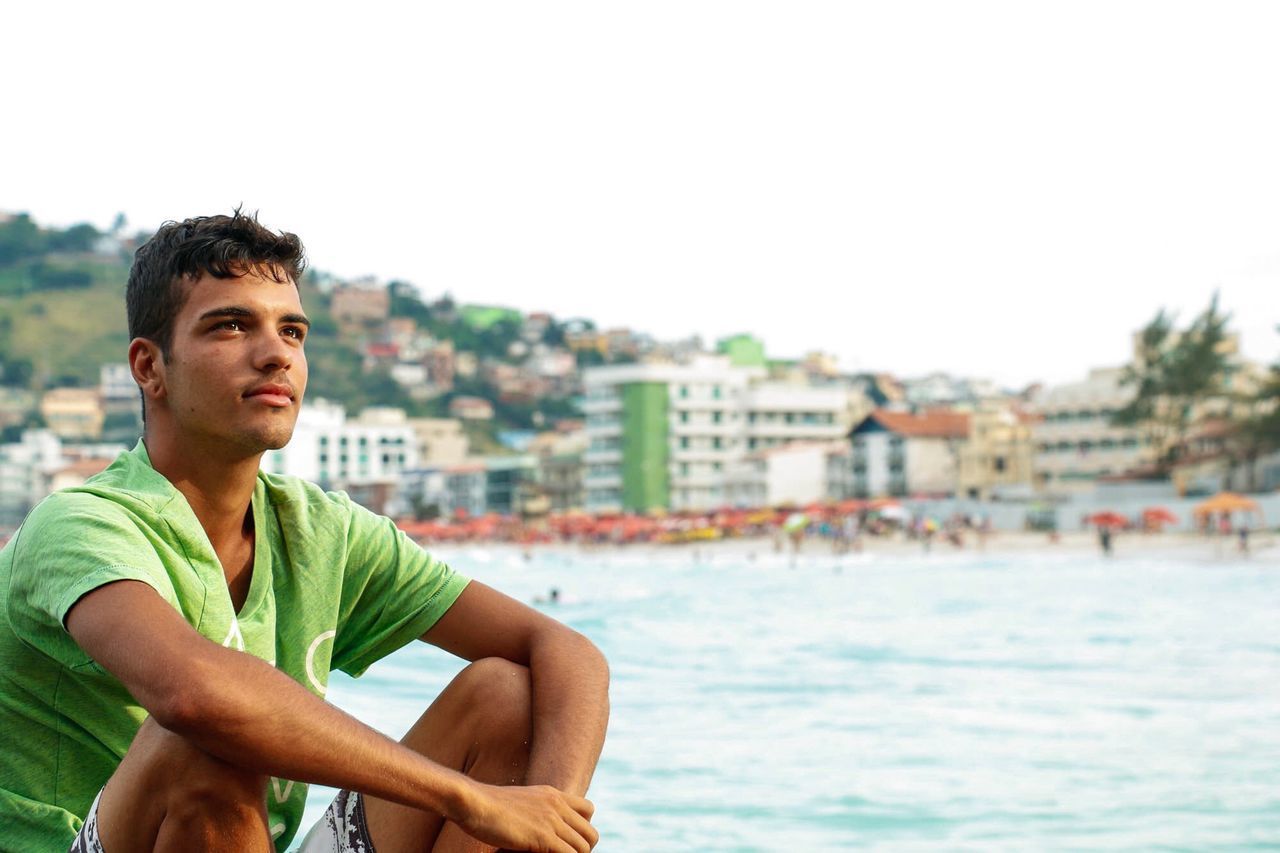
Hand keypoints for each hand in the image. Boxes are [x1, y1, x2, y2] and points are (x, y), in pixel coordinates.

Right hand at [456, 782, 597, 852]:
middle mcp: (557, 805)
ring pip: (584, 847)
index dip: (583, 828)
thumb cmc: (488, 806)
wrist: (475, 803)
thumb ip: (534, 809)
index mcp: (553, 794)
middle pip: (590, 833)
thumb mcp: (520, 801)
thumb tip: (536, 826)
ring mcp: (551, 820)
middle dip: (583, 849)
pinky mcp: (543, 836)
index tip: (569, 840)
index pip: (589, 809)